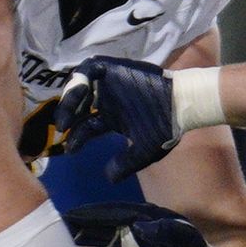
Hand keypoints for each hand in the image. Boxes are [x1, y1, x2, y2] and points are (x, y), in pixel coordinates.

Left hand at [47, 57, 183, 169]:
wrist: (182, 104)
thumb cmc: (165, 125)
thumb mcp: (143, 150)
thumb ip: (125, 164)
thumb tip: (109, 178)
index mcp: (112, 117)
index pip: (87, 126)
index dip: (77, 137)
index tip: (70, 149)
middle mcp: (107, 100)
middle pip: (79, 106)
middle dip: (68, 116)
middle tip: (63, 129)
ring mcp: (110, 83)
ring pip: (80, 86)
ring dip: (70, 99)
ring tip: (68, 115)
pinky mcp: (115, 68)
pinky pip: (90, 68)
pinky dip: (81, 78)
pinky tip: (79, 92)